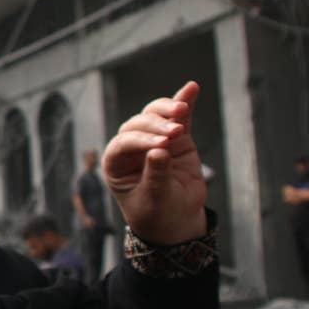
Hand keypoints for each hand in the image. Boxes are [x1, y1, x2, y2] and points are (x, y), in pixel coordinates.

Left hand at [103, 81, 207, 244]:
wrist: (176, 220)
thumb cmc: (157, 213)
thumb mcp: (154, 200)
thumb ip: (156, 176)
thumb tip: (160, 152)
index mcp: (115, 163)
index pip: (124, 143)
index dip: (142, 140)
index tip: (163, 145)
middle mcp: (130, 147)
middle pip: (139, 125)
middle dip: (156, 125)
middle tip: (175, 133)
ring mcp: (153, 138)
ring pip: (155, 115)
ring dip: (167, 110)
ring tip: (181, 110)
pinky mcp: (175, 137)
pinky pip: (178, 117)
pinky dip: (184, 102)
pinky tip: (192, 88)